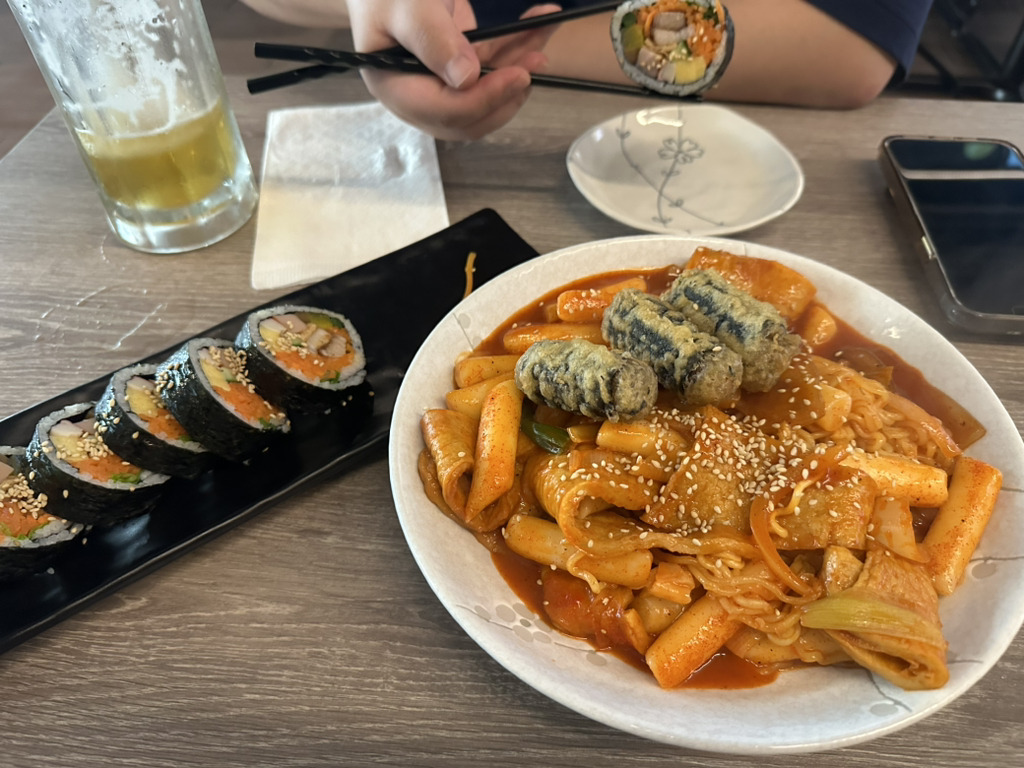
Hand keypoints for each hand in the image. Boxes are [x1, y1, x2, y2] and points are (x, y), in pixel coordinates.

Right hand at [347, 1, 562, 139]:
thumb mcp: (406, 6)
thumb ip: (432, 39)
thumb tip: (466, 79)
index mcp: (395, 88)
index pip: (445, 112)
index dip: (484, 99)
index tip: (517, 75)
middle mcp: (419, 95)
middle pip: (471, 116)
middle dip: (507, 94)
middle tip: (535, 63)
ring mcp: (440, 84)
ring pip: (488, 95)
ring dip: (519, 71)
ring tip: (542, 42)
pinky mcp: (458, 68)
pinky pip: (492, 70)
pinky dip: (516, 51)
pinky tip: (539, 28)